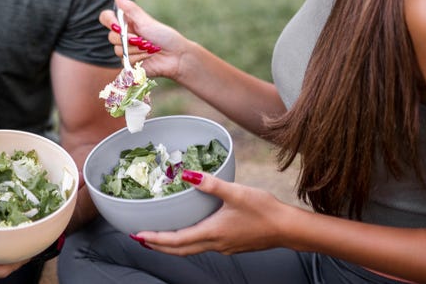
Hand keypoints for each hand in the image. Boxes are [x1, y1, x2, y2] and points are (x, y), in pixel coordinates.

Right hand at [99, 0, 189, 81]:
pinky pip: (125, 61)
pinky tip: (149, 56)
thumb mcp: (146, 21)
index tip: (118, 25)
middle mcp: (124, 35)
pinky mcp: (129, 62)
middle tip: (141, 38)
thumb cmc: (164, 36)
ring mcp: (126, 50)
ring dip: (135, 49)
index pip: (106, 18)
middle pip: (111, 36)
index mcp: (127, 22)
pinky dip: (138, 58)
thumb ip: (130, 9)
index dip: (109, 21)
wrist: (176, 56)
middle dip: (127, 39)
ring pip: (117, 50)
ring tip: (150, 48)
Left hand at [130, 170, 288, 255]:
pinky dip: (188, 242)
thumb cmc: (264, 210)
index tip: (138, 235)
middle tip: (140, 239)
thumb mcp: (236, 192)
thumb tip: (188, 175)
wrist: (287, 228)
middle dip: (158, 246)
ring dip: (172, 245)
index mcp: (212, 233)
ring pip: (191, 250)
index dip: (156, 239)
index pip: (176, 241)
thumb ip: (211, 183)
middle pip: (179, 250)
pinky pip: (203, 246)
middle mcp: (215, 244)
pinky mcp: (231, 244)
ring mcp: (223, 247)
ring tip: (158, 237)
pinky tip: (188, 231)